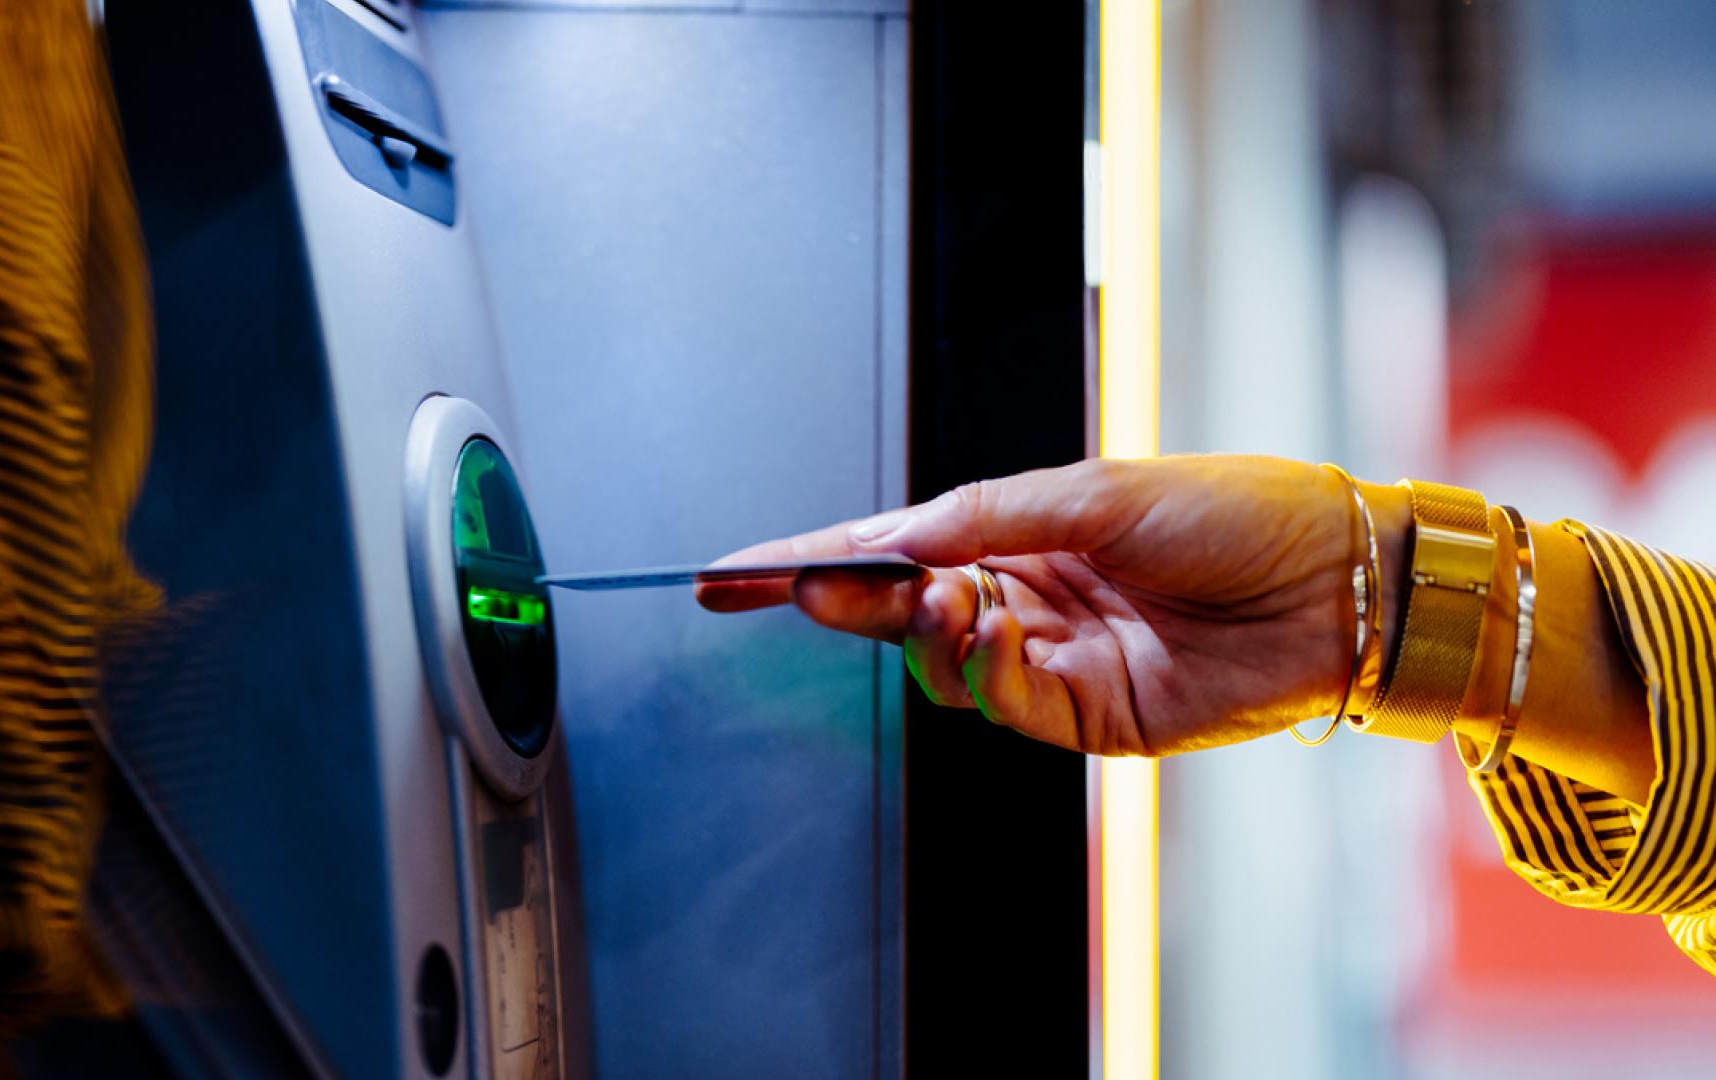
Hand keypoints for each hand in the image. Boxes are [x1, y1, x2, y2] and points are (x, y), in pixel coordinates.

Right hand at [698, 455, 1400, 756]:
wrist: (1344, 584)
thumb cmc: (1242, 511)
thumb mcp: (1100, 489)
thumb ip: (985, 516)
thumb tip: (892, 536)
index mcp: (1025, 531)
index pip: (896, 547)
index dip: (813, 559)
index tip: (735, 571)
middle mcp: (1029, 595)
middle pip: (902, 608)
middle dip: (845, 598)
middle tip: (798, 588)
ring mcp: (1055, 659)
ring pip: (944, 661)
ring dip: (922, 631)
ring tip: (936, 596)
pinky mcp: (1088, 717)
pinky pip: (1005, 703)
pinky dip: (983, 670)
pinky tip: (992, 628)